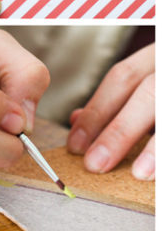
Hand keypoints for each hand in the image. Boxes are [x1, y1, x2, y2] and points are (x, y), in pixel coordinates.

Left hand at [67, 44, 153, 179]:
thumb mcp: (151, 77)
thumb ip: (120, 97)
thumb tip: (76, 121)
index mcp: (160, 54)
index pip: (122, 78)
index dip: (96, 110)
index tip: (76, 143)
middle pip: (147, 94)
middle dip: (118, 130)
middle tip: (95, 164)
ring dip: (157, 147)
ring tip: (138, 173)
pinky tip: (161, 176)